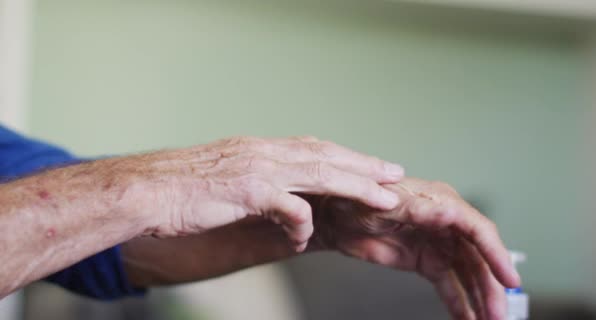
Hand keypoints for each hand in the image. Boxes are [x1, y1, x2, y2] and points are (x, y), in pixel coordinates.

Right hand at [130, 136, 403, 251]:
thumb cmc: (177, 190)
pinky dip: (302, 222)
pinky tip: (305, 236)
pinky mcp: (246, 191)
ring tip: (384, 197)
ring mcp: (256, 169)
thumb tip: (278, 206)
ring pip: (319, 173)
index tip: (368, 163)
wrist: (142, 191)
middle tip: (394, 173)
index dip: (344, 156)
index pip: (312, 147)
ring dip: (355, 185)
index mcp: (258, 149)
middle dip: (362, 165)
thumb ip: (255, 189)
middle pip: (324, 155)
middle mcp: (262, 152)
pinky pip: (288, 206)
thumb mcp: (223, 181)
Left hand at [312, 178, 519, 319]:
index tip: (508, 279)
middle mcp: (445, 223)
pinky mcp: (426, 261)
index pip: (477, 229)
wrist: (333, 217)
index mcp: (440, 203)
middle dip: (490, 288)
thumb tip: (447, 212)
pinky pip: (449, 286)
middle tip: (497, 314)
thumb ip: (414, 209)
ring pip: (468, 275)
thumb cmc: (354, 201)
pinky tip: (468, 319)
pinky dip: (460, 303)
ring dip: (479, 300)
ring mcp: (438, 243)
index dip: (496, 254)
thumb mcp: (381, 204)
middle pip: (477, 258)